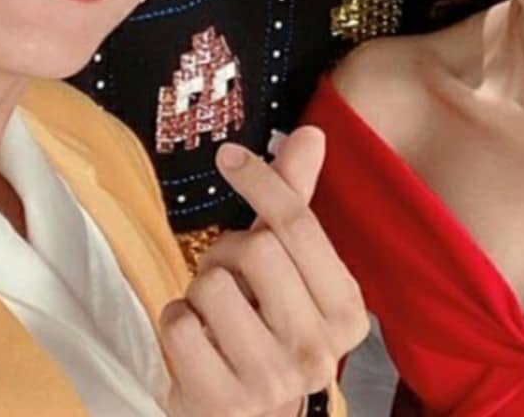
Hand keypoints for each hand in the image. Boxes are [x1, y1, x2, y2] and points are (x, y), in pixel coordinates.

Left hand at [161, 127, 368, 416]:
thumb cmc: (271, 338)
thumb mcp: (294, 276)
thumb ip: (297, 205)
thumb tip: (310, 133)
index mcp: (347, 311)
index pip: (300, 226)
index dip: (262, 181)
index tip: (229, 156)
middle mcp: (319, 347)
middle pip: (257, 249)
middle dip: (227, 253)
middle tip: (227, 275)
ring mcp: (272, 379)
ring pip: (212, 285)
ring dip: (199, 292)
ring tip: (214, 317)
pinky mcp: (222, 400)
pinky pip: (178, 325)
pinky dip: (176, 325)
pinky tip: (196, 345)